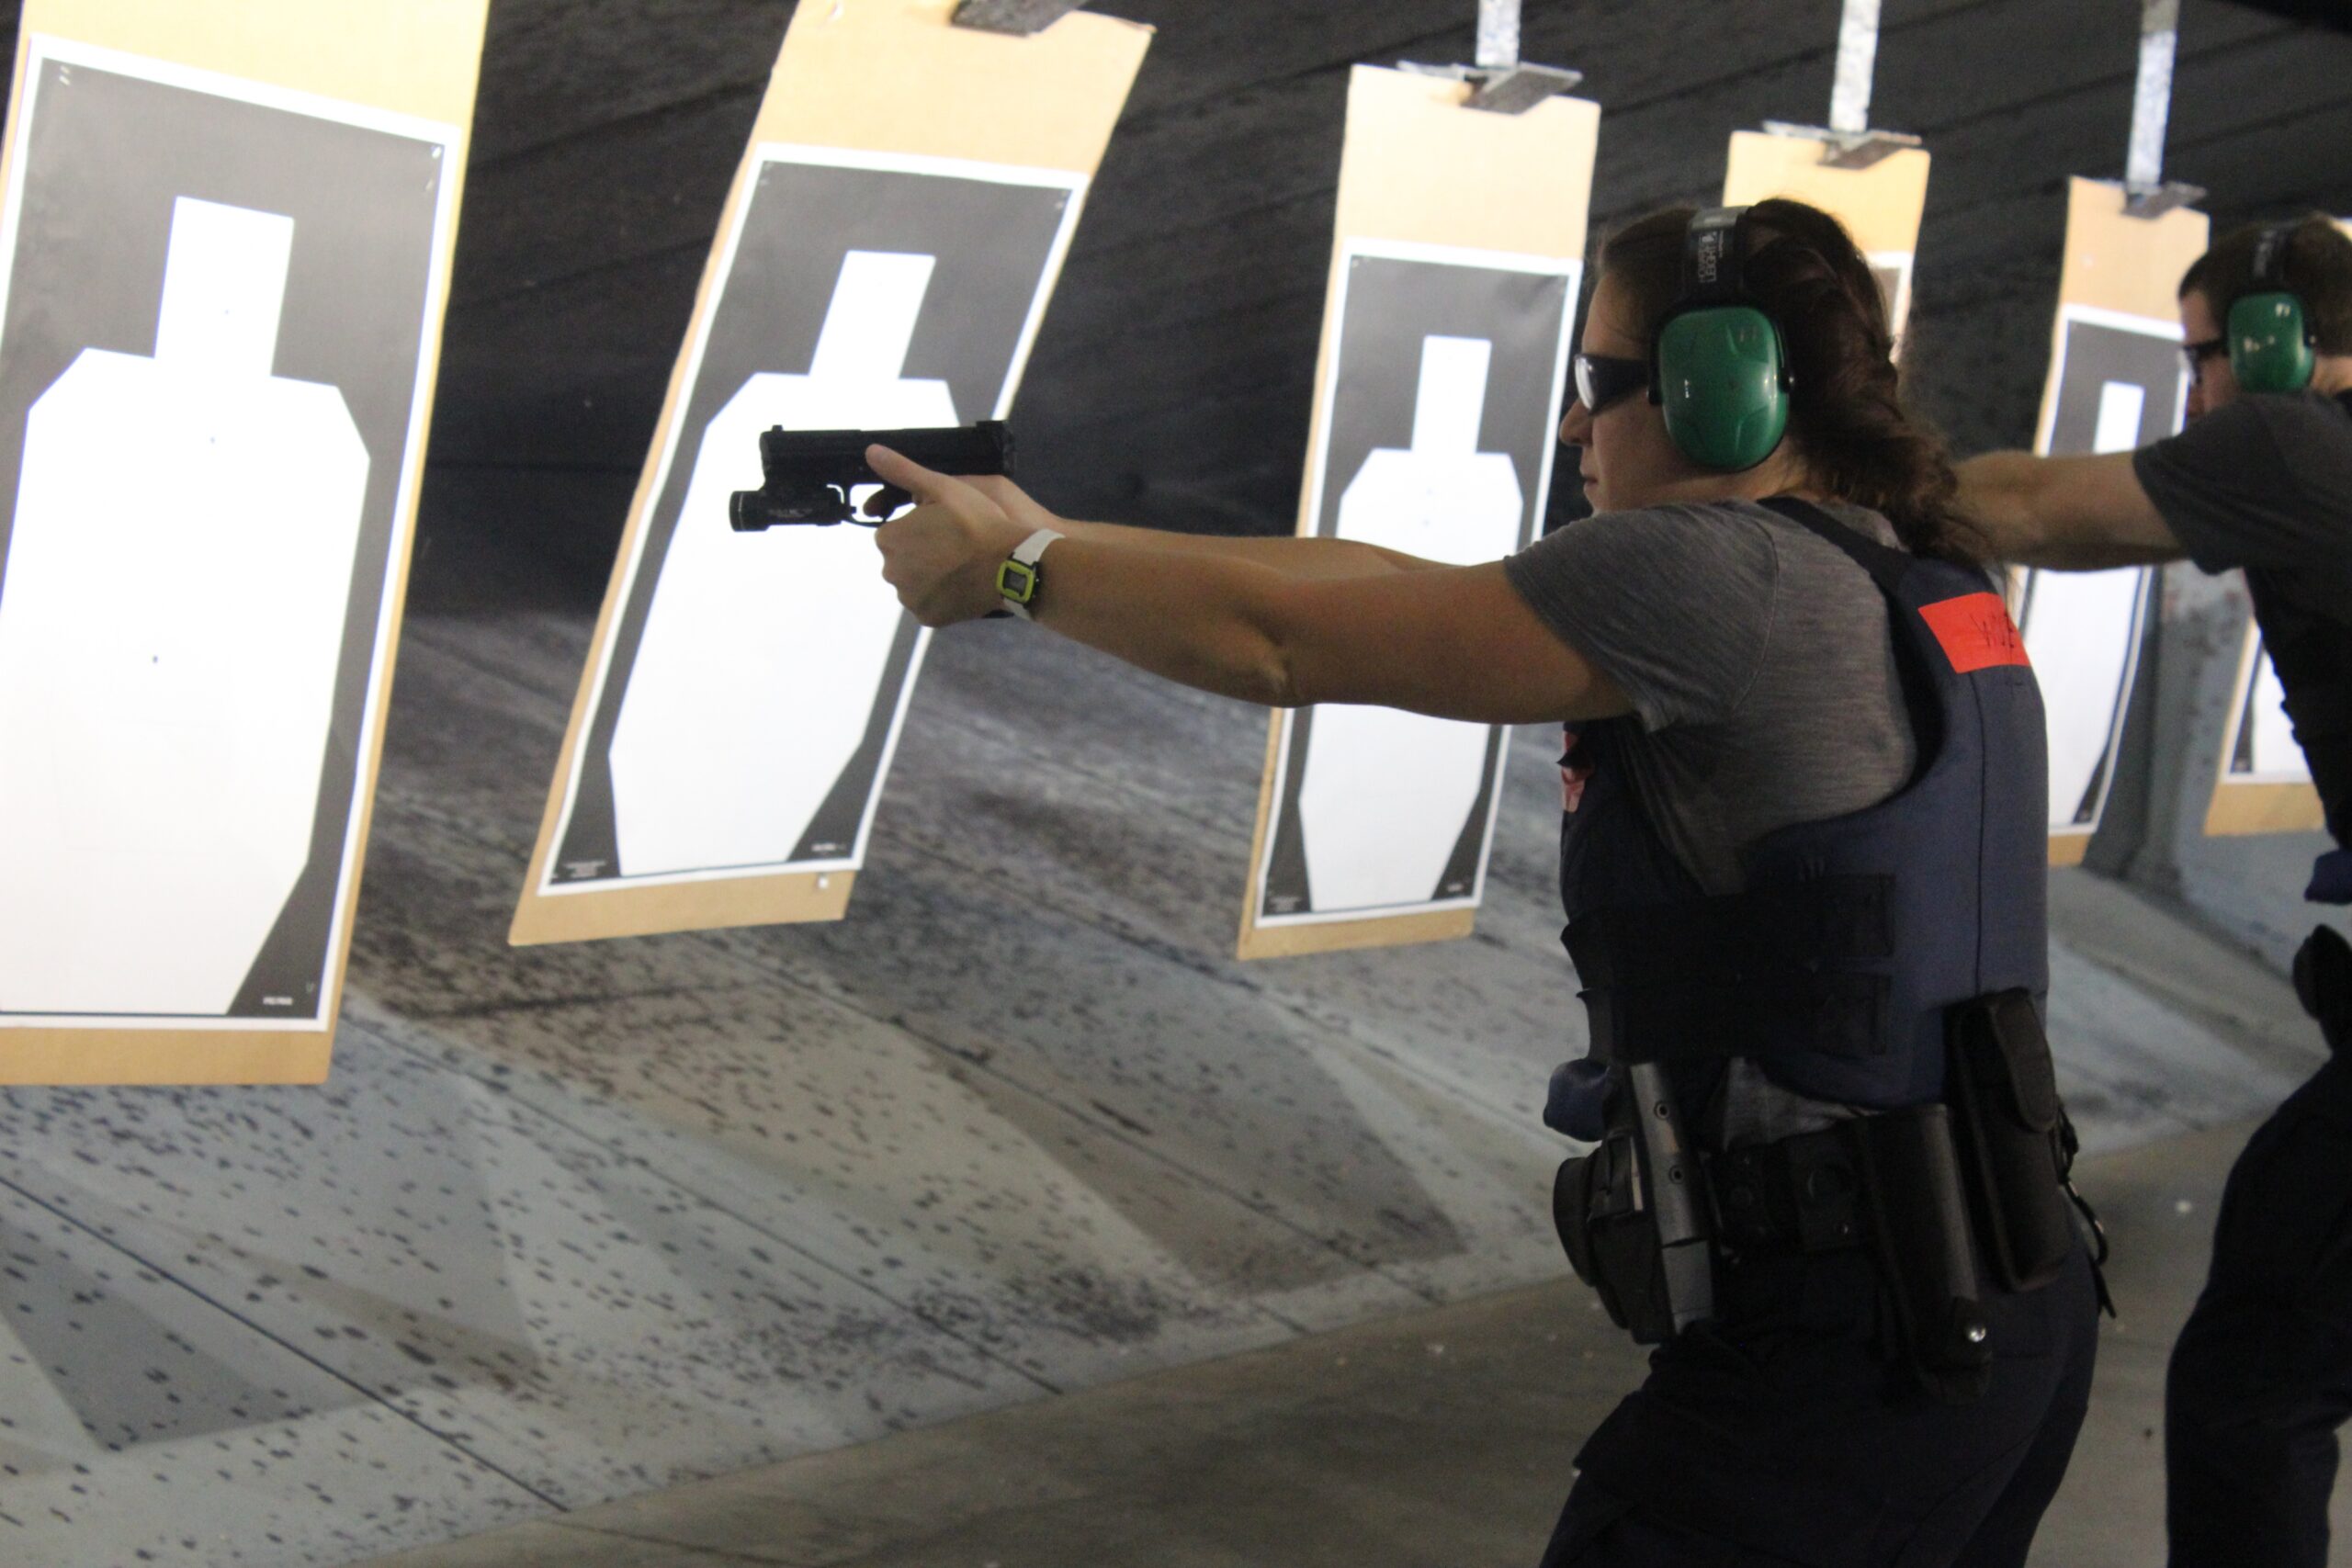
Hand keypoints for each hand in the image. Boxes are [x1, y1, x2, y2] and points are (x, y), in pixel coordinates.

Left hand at [868, 445, 1035, 625]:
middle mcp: (891, 572)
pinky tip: (960, 583)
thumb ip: (903, 471)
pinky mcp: (927, 617)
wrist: (1008, 565)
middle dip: (922, 551)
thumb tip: (871, 451)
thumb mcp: (941, 487)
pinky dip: (941, 595)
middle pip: (903, 558)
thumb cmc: (975, 522)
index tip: (943, 525)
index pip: (894, 531)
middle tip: (955, 544)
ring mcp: (909, 598)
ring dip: (931, 574)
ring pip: (915, 581)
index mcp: (889, 540)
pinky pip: (929, 603)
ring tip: (961, 563)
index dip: (919, 526)